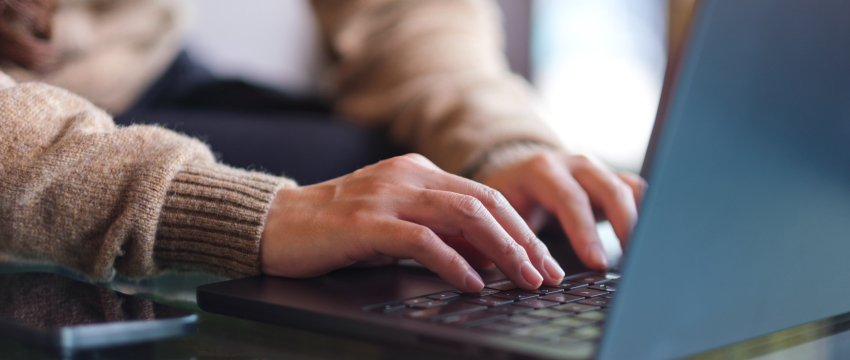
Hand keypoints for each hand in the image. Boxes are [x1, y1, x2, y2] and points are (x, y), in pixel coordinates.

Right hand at [259, 154, 565, 291]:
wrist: (275, 224)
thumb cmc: (336, 229)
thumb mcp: (395, 225)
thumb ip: (439, 232)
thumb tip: (488, 256)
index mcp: (418, 172)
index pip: (485, 195)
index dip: (521, 228)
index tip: (544, 259)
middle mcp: (408, 176)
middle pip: (484, 202)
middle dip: (523, 240)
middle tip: (547, 273)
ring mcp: (387, 195)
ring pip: (463, 215)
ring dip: (501, 250)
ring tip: (524, 279)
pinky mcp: (365, 221)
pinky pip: (421, 239)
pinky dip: (453, 262)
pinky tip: (472, 282)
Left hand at [478, 150, 646, 269]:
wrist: (516, 175)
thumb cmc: (511, 201)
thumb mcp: (506, 217)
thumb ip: (522, 241)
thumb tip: (539, 275)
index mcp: (543, 171)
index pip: (569, 199)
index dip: (585, 231)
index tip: (597, 262)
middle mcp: (574, 166)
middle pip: (609, 189)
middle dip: (624, 225)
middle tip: (632, 260)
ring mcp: (597, 170)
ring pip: (629, 188)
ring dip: (642, 219)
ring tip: (647, 252)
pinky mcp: (612, 180)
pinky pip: (637, 192)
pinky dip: (647, 214)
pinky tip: (651, 239)